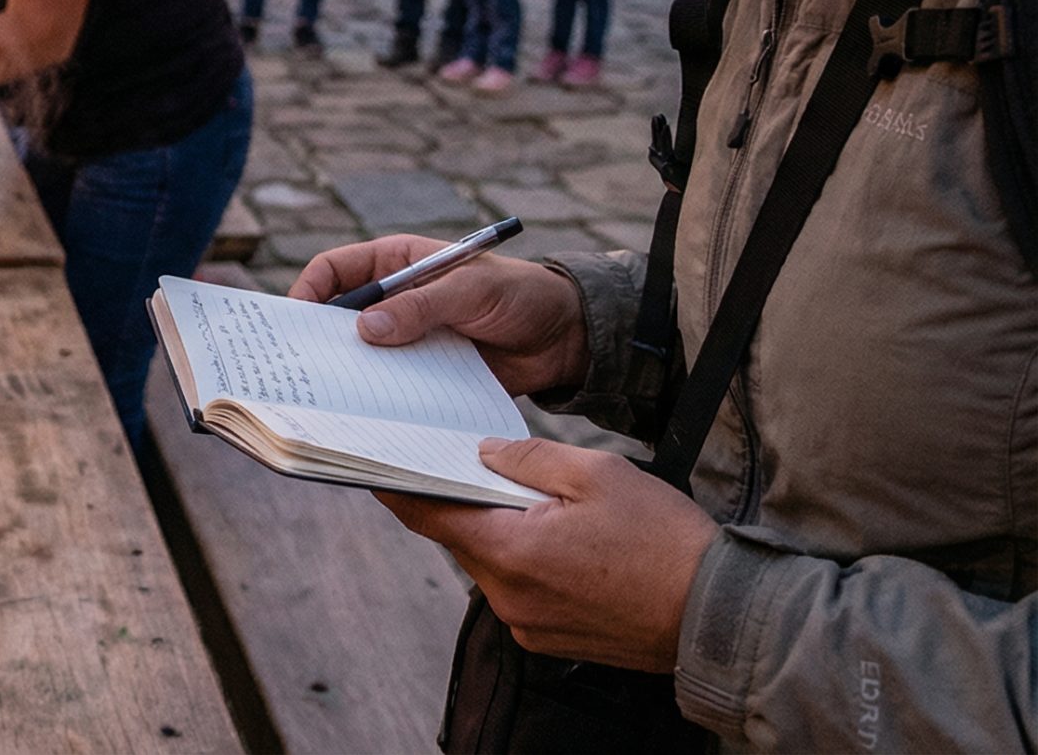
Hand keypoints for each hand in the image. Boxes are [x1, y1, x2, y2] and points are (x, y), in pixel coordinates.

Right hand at [290, 235, 589, 395]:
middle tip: (300, 365)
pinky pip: (391, 385)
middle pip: (339, 317)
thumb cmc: (519, 294)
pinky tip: (370, 415)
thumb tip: (365, 328)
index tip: (295, 318)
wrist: (564, 339)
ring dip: (348, 373)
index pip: (335, 269)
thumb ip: (421, 306)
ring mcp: (406, 338)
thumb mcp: (471, 289)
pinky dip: (379, 398)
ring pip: (362, 355)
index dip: (309, 290)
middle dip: (318, 339)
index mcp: (396, 263)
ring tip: (329, 397)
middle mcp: (393, 300)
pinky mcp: (422, 373)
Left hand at [380, 439, 715, 669]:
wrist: (718, 617)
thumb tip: (484, 453)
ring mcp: (527, 624)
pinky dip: (524, 560)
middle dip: (461, 501)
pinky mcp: (549, 638)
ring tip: (531, 500)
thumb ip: (529, 459)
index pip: (428, 515)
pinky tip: (558, 540)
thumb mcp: (597, 474)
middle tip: (467, 464)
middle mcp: (507, 596)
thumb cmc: (664, 541)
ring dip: (499, 531)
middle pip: (460, 537)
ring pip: (490, 563)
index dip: (398, 486)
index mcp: (509, 551)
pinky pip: (518, 589)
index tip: (373, 464)